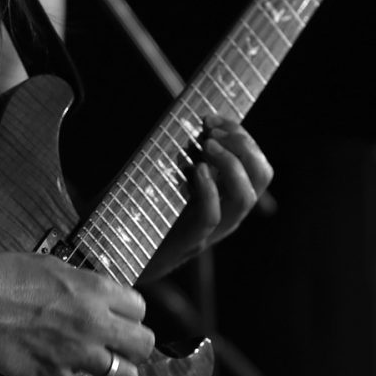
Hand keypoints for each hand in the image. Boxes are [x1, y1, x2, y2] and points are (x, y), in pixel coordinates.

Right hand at [0, 248, 154, 375]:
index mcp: (95, 290)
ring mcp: (75, 352)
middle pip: (143, 345)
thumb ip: (83, 286)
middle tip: (119, 351)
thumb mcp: (55, 268)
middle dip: (134, 350)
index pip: (140, 310)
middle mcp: (94, 322)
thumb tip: (97, 297)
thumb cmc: (5, 275)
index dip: (130, 318)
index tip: (120, 323)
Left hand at [140, 115, 272, 280]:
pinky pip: (210, 217)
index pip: (257, 165)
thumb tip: (193, 124)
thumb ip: (184, 156)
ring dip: (230, 163)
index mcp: (226, 199)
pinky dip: (208, 190)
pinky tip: (195, 170)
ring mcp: (209, 232)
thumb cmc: (137, 212)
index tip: (211, 119)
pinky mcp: (186, 243)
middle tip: (212, 131)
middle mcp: (225, 215)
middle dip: (243, 145)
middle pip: (261, 176)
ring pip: (244, 198)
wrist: (114, 256)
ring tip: (206, 145)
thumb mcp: (166, 178)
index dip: (243, 136)